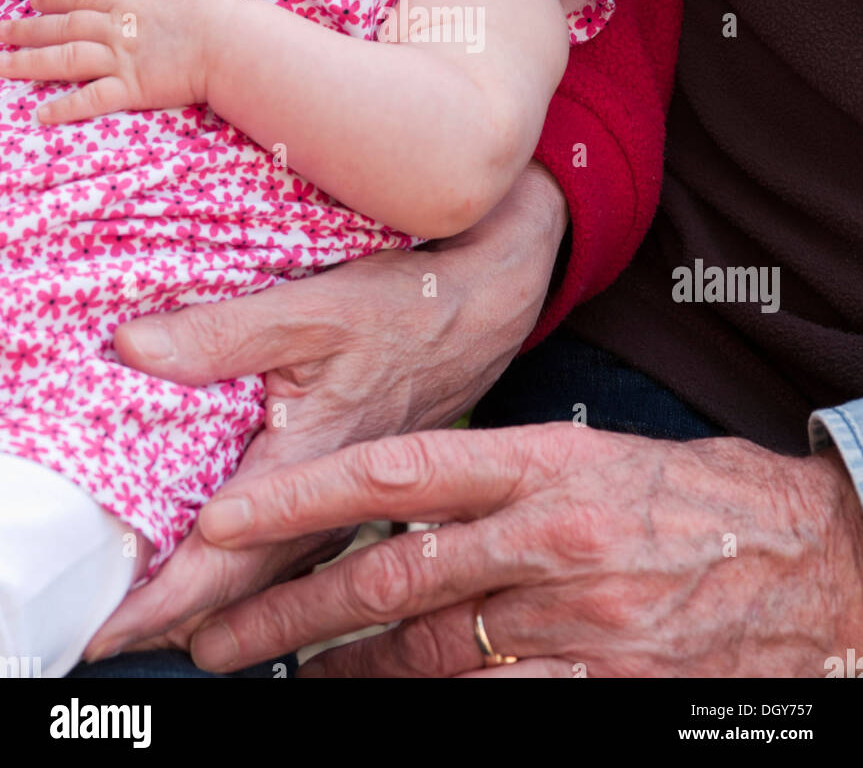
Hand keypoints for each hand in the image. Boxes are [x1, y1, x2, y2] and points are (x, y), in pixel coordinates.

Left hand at [0, 0, 229, 123]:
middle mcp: (117, 30)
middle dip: (28, 30)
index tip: (33, 0)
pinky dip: (66, 107)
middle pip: (64, 28)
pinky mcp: (133, 89)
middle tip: (1, 32)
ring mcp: (122, 60)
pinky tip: (42, 114)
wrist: (230, 43)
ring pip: (65, 59)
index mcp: (130, 3)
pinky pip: (92, 99)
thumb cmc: (216, 11)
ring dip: (30, 62)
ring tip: (2, 66)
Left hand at [83, 160, 568, 659]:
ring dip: (219, 607)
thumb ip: (224, 333)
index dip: (160, 603)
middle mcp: (335, 505)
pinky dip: (258, 575)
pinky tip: (236, 579)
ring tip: (163, 630)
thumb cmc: (409, 304)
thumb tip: (132, 348)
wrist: (489, 304)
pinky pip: (305, 554)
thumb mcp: (315, 307)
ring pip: (277, 578)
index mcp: (314, 464)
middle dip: (176, 621)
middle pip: (244, 588)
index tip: (109, 632)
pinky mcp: (363, 488)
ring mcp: (353, 503)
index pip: (223, 560)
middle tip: (114, 641)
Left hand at [181, 424, 862, 677]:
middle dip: (294, 610)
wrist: (814, 557)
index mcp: (547, 460)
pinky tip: (393, 700)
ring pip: (431, 651)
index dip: (303, 496)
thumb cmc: (701, 494)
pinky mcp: (606, 681)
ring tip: (298, 672)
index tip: (230, 518)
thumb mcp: (601, 454)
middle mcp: (552, 536)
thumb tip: (416, 505)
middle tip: (224, 634)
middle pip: (394, 577)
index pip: (398, 472)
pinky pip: (498, 700)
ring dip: (352, 666)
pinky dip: (437, 703)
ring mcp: (578, 617)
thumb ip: (508, 477)